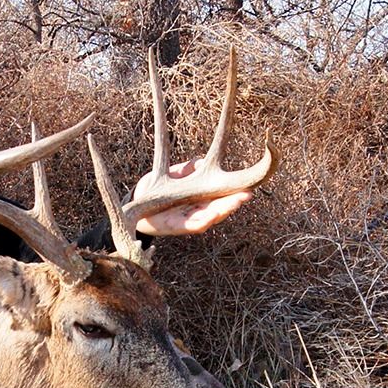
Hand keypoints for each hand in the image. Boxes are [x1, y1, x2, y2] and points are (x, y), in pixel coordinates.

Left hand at [134, 158, 252, 235]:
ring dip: (223, 211)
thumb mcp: (175, 174)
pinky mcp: (177, 227)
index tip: (251, 183)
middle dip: (235, 201)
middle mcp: (200, 209)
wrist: (136, 202)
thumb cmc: (158, 187)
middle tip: (248, 194)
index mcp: (202, 196)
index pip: (224, 193)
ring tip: (234, 204)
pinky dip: (203, 222)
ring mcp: (190, 219)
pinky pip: (192, 226)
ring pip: (211, 218)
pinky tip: (211, 217)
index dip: (237, 189)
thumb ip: (188, 168)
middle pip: (222, 207)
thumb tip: (200, 161)